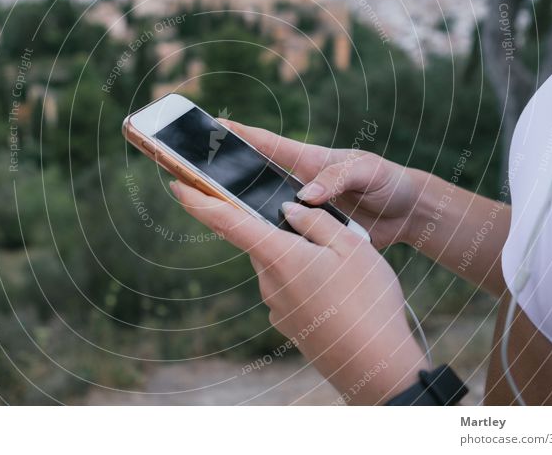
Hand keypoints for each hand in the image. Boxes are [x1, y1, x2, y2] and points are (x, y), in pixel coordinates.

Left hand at [170, 180, 427, 404]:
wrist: (376, 366)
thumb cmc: (366, 300)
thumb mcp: (351, 245)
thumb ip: (315, 221)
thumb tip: (288, 211)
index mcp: (278, 254)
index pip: (227, 221)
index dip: (199, 201)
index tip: (176, 185)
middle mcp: (268, 281)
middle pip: (264, 243)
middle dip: (285, 235)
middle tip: (328, 237)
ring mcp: (276, 306)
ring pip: (280, 267)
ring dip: (301, 261)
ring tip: (344, 271)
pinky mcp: (288, 324)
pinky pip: (291, 291)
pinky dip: (308, 285)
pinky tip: (339, 296)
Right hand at [221, 120, 424, 248]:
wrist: (408, 215)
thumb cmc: (389, 181)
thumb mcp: (368, 170)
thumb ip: (338, 177)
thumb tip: (305, 196)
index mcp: (308, 162)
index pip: (267, 144)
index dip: (239, 134)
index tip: (212, 125)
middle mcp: (298, 185)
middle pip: (254, 179)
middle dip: (225, 175)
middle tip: (193, 173)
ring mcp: (302, 211)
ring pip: (264, 211)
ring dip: (242, 212)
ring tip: (208, 212)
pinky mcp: (311, 235)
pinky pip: (284, 238)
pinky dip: (268, 242)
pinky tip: (250, 249)